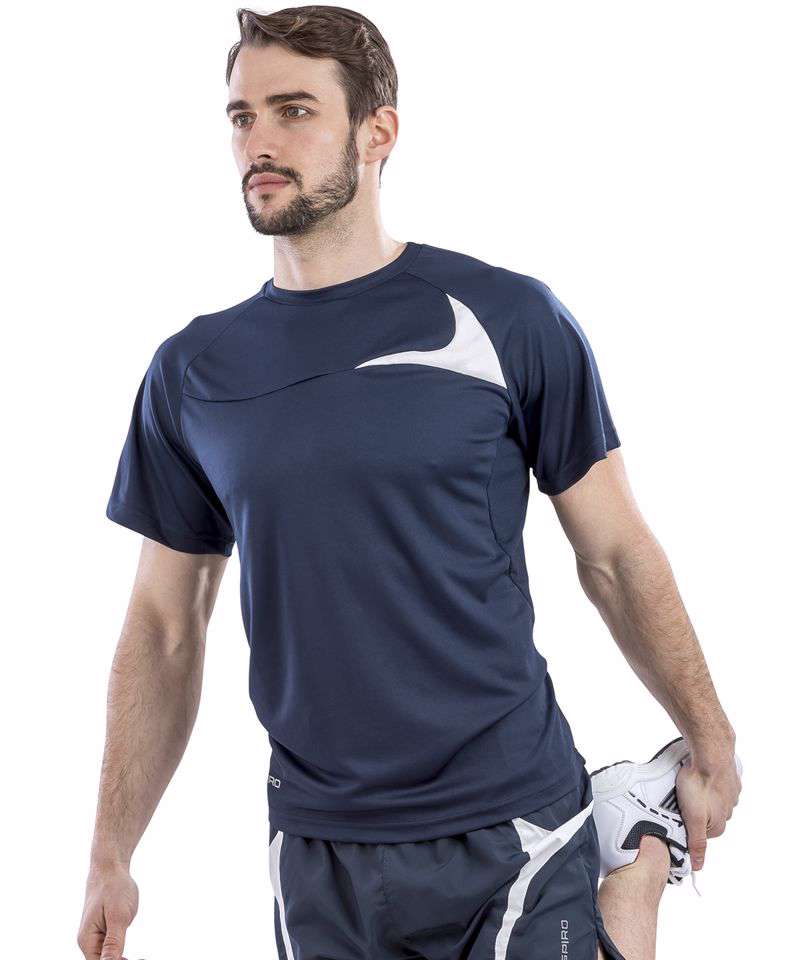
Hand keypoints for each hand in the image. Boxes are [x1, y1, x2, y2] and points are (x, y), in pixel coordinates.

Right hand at [77, 862, 138, 959]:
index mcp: (87, 940)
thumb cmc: (114, 887)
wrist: (110, 867)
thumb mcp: (118, 915)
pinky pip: (110, 949)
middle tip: (142, 958)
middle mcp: (88, 942)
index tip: (133, 959)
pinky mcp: (104, 932)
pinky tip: (132, 956)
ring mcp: (95, 937)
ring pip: (107, 959)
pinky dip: (120, 954)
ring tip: (141, 958)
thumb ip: (113, 942)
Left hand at [675, 749, 741, 871]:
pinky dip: (705, 781)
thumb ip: (696, 843)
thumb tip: (699, 865)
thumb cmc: (699, 782)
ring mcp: (730, 793)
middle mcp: (728, 811)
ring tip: (686, 785)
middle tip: (679, 798)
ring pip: (710, 800)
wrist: (710, 752)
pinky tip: (695, 774)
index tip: (675, 816)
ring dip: (699, 794)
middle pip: (705, 817)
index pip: (699, 835)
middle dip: (692, 809)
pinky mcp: (728, 777)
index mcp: (719, 824)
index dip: (685, 826)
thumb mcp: (693, 818)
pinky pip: (714, 783)